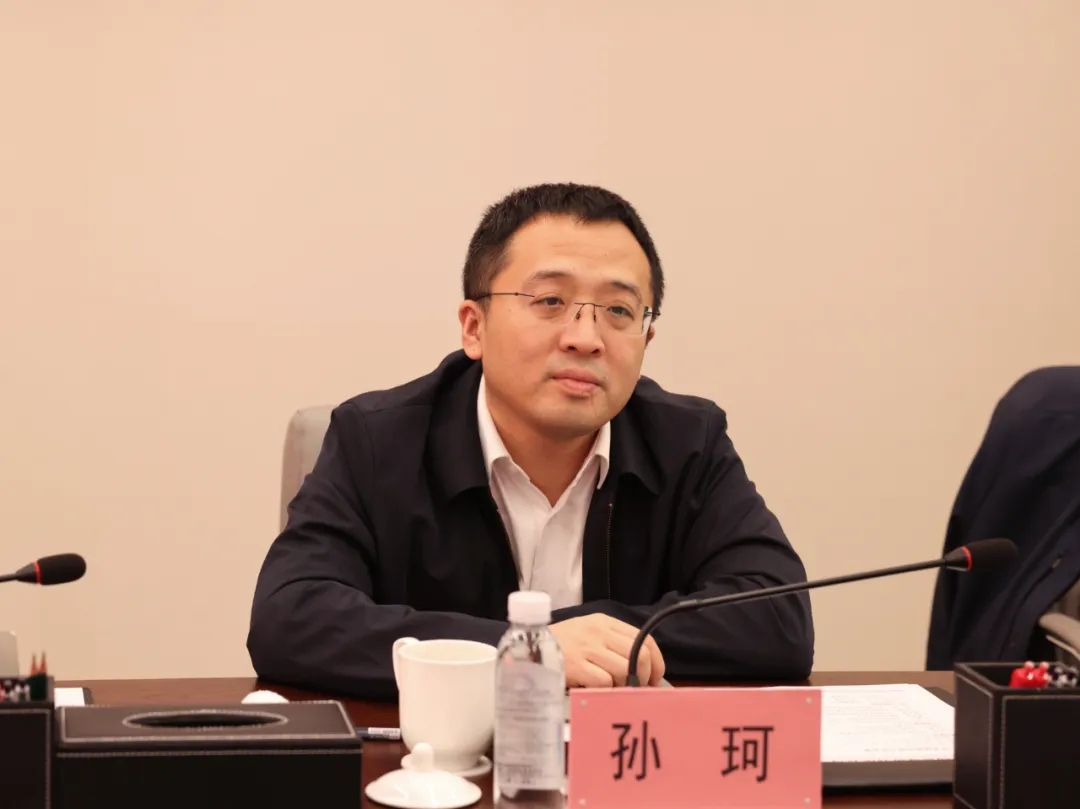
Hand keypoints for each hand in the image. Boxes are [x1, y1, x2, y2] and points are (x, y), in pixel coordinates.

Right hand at [550, 613, 665, 687]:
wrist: (528, 648)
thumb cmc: (561, 645)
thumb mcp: (589, 634)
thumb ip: (613, 645)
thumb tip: (642, 670)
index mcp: (606, 622)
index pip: (645, 639)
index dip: (656, 663)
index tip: (655, 680)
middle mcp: (600, 632)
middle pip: (641, 655)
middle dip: (644, 677)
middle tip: (635, 690)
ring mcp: (588, 648)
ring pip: (625, 669)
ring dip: (624, 686)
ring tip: (613, 691)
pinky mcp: (577, 665)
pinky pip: (605, 682)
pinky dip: (605, 691)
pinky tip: (595, 691)